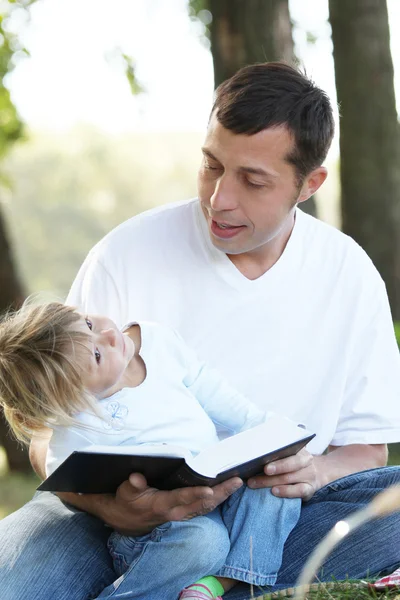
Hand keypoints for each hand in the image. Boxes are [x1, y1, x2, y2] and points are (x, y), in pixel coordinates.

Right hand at [105, 473, 242, 535]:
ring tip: (237, 483)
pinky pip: (205, 507)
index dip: (196, 493)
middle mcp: (176, 512)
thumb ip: (133, 485)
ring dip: (223, 495)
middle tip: (237, 481)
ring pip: (207, 506)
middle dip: (221, 493)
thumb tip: (137, 477)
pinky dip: (218, 498)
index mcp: (162, 505)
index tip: (210, 488)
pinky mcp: (185, 513)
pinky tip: (227, 489)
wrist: (127, 520)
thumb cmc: (127, 501)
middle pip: (203, 504)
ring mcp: (182, 514)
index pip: (182, 498)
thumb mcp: (125, 492)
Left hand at [247, 449, 321, 500]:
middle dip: (270, 472)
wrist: (314, 472)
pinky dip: (286, 492)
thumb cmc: (294, 461)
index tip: (264, 465)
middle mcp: (306, 462)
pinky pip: (299, 491)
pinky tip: (274, 491)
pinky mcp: (309, 489)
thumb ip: (278, 450)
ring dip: (270, 482)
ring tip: (255, 484)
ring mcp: (309, 476)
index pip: (289, 454)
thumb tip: (256, 446)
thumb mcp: (290, 452)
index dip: (278, 461)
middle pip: (288, 467)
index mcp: (300, 450)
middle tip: (253, 477)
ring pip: (288, 479)